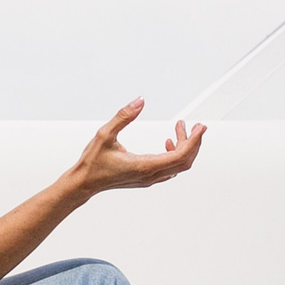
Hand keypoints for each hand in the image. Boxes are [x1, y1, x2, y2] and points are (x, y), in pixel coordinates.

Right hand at [66, 100, 204, 199]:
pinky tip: (169, 142)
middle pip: (185, 161)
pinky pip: (170, 169)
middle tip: (196, 126)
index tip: (200, 127)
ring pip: (178, 166)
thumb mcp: (105, 134)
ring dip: (184, 148)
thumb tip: (140, 101)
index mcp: (144, 166)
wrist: (84, 183)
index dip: (194, 140)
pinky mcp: (146, 178)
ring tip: (180, 129)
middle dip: (194, 142)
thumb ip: (124, 116)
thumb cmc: (92, 162)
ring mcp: (149, 179)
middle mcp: (150, 175)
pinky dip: (175, 155)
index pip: (180, 155)